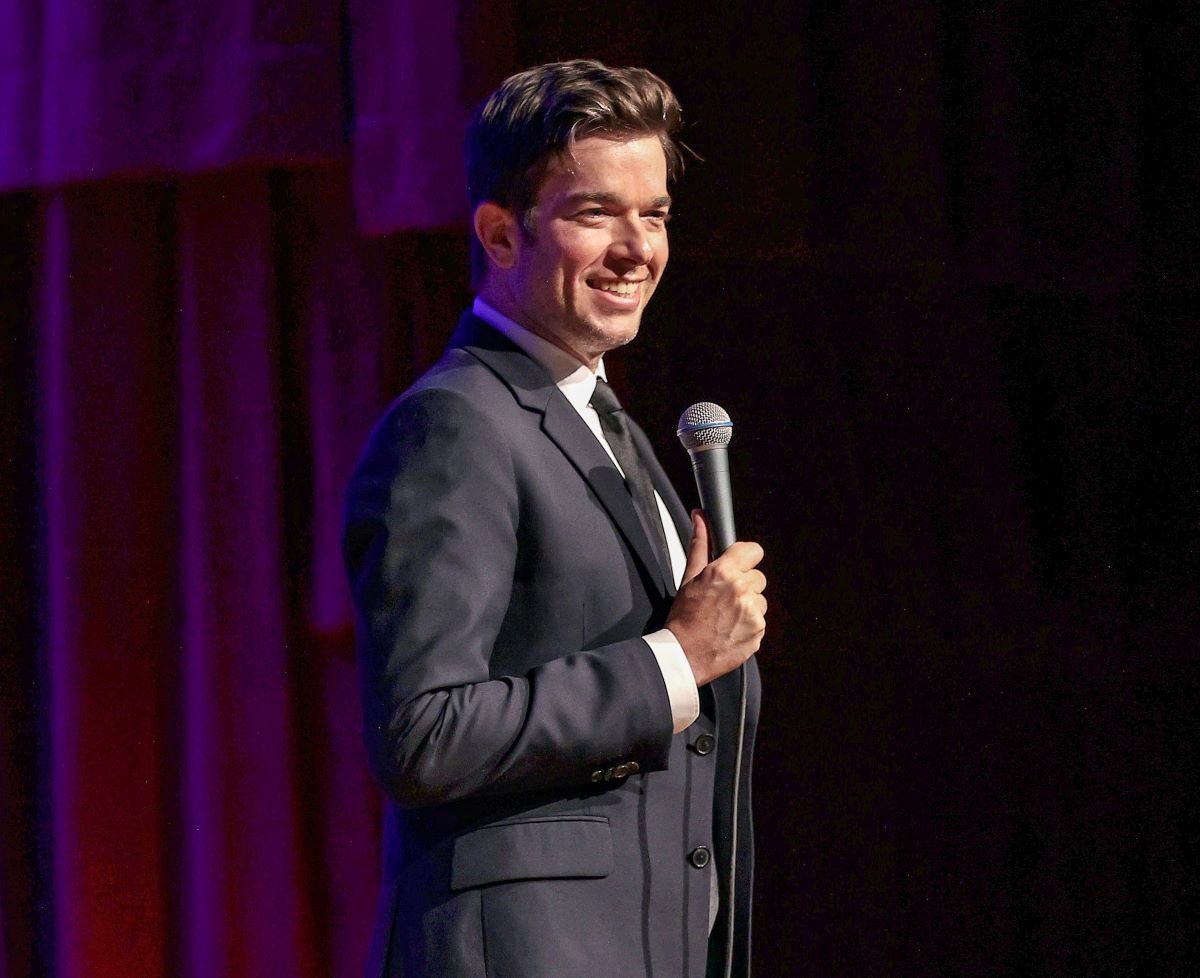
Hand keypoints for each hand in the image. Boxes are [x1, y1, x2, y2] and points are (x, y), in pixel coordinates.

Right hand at [665, 511, 766, 686]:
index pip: (753, 550)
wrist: (683, 655)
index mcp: (724, 572)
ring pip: (760, 600)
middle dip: (744, 585)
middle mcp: (741, 590)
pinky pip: (760, 620)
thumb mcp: (689, 577)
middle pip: (757, 577)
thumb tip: (700, 518)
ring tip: (725, 616)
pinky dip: (749, 625)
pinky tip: (730, 629)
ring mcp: (752, 612)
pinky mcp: (759, 631)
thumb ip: (700, 544)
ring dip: (748, 606)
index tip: (737, 566)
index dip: (744, 558)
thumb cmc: (684, 617)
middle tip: (723, 599)